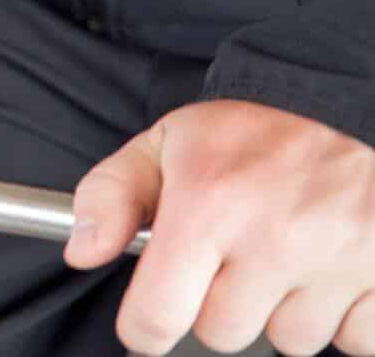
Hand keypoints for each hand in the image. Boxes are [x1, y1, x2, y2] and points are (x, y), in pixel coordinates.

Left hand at [66, 100, 374, 355]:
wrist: (349, 96)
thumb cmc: (259, 126)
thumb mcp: (166, 143)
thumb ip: (110, 195)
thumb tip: (82, 251)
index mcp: (210, 205)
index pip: (157, 318)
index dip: (146, 324)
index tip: (154, 314)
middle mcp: (276, 238)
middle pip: (222, 333)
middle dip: (220, 303)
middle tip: (236, 255)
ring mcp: (340, 260)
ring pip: (291, 340)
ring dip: (285, 309)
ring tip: (289, 252)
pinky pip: (357, 338)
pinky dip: (346, 315)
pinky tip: (333, 269)